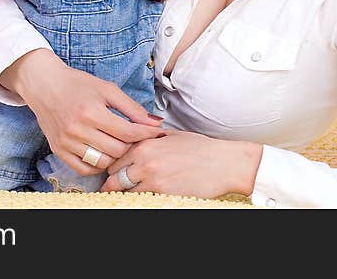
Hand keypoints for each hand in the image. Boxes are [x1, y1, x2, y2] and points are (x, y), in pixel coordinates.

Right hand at [8, 49, 163, 174]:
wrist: (44, 85)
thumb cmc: (77, 84)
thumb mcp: (107, 89)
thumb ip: (132, 108)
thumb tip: (155, 122)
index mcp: (91, 112)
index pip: (127, 132)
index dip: (146, 134)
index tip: (157, 132)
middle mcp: (77, 129)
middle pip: (117, 150)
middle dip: (131, 144)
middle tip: (135, 137)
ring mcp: (66, 142)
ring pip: (102, 162)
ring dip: (115, 156)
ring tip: (118, 143)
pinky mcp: (58, 150)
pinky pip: (84, 169)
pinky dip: (97, 165)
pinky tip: (102, 152)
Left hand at [101, 130, 262, 198]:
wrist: (223, 164)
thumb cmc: (200, 148)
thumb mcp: (171, 135)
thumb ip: (148, 137)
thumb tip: (133, 138)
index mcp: (145, 144)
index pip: (114, 157)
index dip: (113, 164)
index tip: (113, 170)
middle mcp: (144, 162)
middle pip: (113, 177)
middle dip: (113, 181)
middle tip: (115, 184)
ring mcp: (152, 181)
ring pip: (124, 191)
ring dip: (125, 191)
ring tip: (129, 191)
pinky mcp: (162, 195)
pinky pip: (140, 200)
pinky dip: (139, 199)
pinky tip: (145, 195)